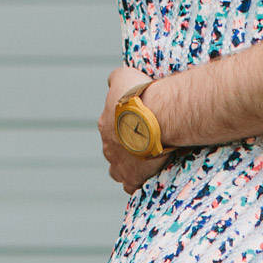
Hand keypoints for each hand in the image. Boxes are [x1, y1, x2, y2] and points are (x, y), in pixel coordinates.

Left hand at [100, 65, 170, 193]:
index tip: (140, 123)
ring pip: (116, 171)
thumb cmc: (142, 95)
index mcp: (105, 123)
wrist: (157, 116)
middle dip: (126, 147)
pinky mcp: (131, 178)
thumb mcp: (124, 75)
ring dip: (127, 166)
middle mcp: (108, 145)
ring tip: (144, 162)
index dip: (125, 126)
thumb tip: (112, 82)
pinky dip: (136, 182)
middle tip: (145, 142)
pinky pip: (130, 186)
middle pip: (113, 150)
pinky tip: (146, 176)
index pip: (110, 127)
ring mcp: (118, 164)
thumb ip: (116, 79)